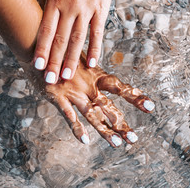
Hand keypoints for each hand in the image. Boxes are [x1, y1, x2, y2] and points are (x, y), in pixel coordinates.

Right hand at [22, 55, 154, 146]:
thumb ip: (91, 68)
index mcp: (95, 75)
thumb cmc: (61, 51)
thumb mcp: (81, 57)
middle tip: (134, 139)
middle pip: (108, 107)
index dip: (135, 96)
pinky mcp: (57, 97)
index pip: (120, 87)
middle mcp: (87, 85)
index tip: (150, 107)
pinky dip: (77, 128)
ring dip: (104, 130)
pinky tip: (86, 141)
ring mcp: (73, 91)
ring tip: (117, 144)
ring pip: (92, 115)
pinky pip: (69, 115)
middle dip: (121, 124)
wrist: (38, 45)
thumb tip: (101, 73)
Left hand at [33, 0, 121, 83]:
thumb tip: (38, 18)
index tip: (37, 66)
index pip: (46, 30)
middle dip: (55, 62)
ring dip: (72, 60)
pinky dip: (95, 49)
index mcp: (54, 0)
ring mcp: (86, 10)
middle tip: (51, 80)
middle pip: (61, 40)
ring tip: (68, 77)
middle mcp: (69, 8)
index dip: (42, 49)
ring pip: (78, 40)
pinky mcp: (101, 10)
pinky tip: (92, 63)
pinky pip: (97, 33)